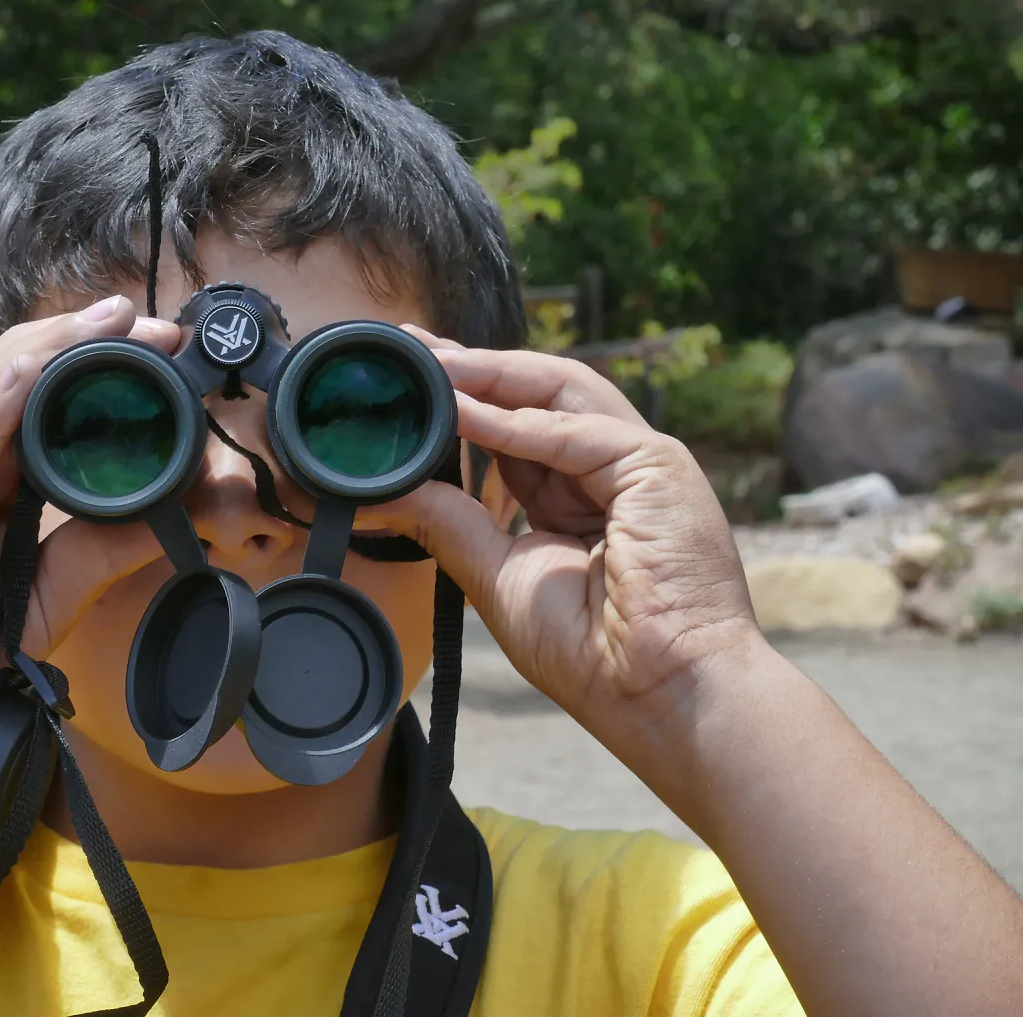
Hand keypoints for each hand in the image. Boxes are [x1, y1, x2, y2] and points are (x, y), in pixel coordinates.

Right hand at [0, 297, 178, 746]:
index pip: (48, 398)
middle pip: (25, 375)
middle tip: (156, 326)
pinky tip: (31, 373)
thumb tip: (171, 518)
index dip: (103, 368)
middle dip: (90, 342)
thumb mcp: (48, 596)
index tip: (166, 354)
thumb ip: (102, 553)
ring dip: (54, 350)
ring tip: (109, 322)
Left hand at [375, 330, 761, 733]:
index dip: (465, 399)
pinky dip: (515, 422)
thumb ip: (450, 524)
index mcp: (580, 496)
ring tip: (430, 363)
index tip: (411, 377)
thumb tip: (387, 491)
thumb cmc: (592, 654)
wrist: (657, 696)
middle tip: (411, 347)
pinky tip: (463, 411)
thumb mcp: (500, 575)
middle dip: (473, 368)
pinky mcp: (657, 467)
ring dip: (489, 376)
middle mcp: (612, 470)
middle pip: (538, 394)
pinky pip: (574, 433)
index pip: (516, 428)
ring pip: (560, 392)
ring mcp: (640, 463)